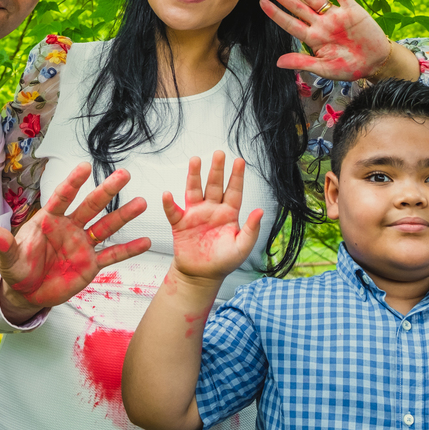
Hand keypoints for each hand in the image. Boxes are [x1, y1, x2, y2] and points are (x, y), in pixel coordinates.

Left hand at [0, 162, 151, 308]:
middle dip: (107, 190)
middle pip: (91, 205)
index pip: (63, 197)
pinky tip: (146, 241)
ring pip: (106, 226)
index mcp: (49, 220)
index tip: (85, 166)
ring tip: (143, 202)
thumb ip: (2, 244)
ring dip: (124, 216)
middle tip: (124, 173)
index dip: (73, 183)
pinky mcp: (91, 265)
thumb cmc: (17, 268)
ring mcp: (82, 245)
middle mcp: (70, 227)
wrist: (26, 292)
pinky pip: (112, 255)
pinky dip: (128, 249)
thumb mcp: (7, 258)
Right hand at [163, 151, 263, 281]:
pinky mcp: (180, 224)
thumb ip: (251, 229)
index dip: (236, 176)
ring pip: (194, 190)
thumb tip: (260, 211)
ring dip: (194, 176)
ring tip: (195, 160)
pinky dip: (169, 203)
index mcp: (229, 213)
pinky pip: (173, 211)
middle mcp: (212, 209)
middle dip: (216, 169)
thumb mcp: (242, 247)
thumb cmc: (224, 262)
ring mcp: (196, 214)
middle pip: (214, 185)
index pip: (234, 191)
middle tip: (219, 153)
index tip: (239, 161)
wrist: (201, 276)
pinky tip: (167, 194)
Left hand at [260, 0, 390, 80]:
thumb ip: (302, 62)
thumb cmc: (349, 68)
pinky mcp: (352, 10)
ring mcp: (335, 16)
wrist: (375, 63)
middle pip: (298, 7)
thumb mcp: (324, 68)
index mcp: (313, 38)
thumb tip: (278, 62)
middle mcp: (321, 24)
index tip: (262, 3)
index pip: (290, 23)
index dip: (276, 13)